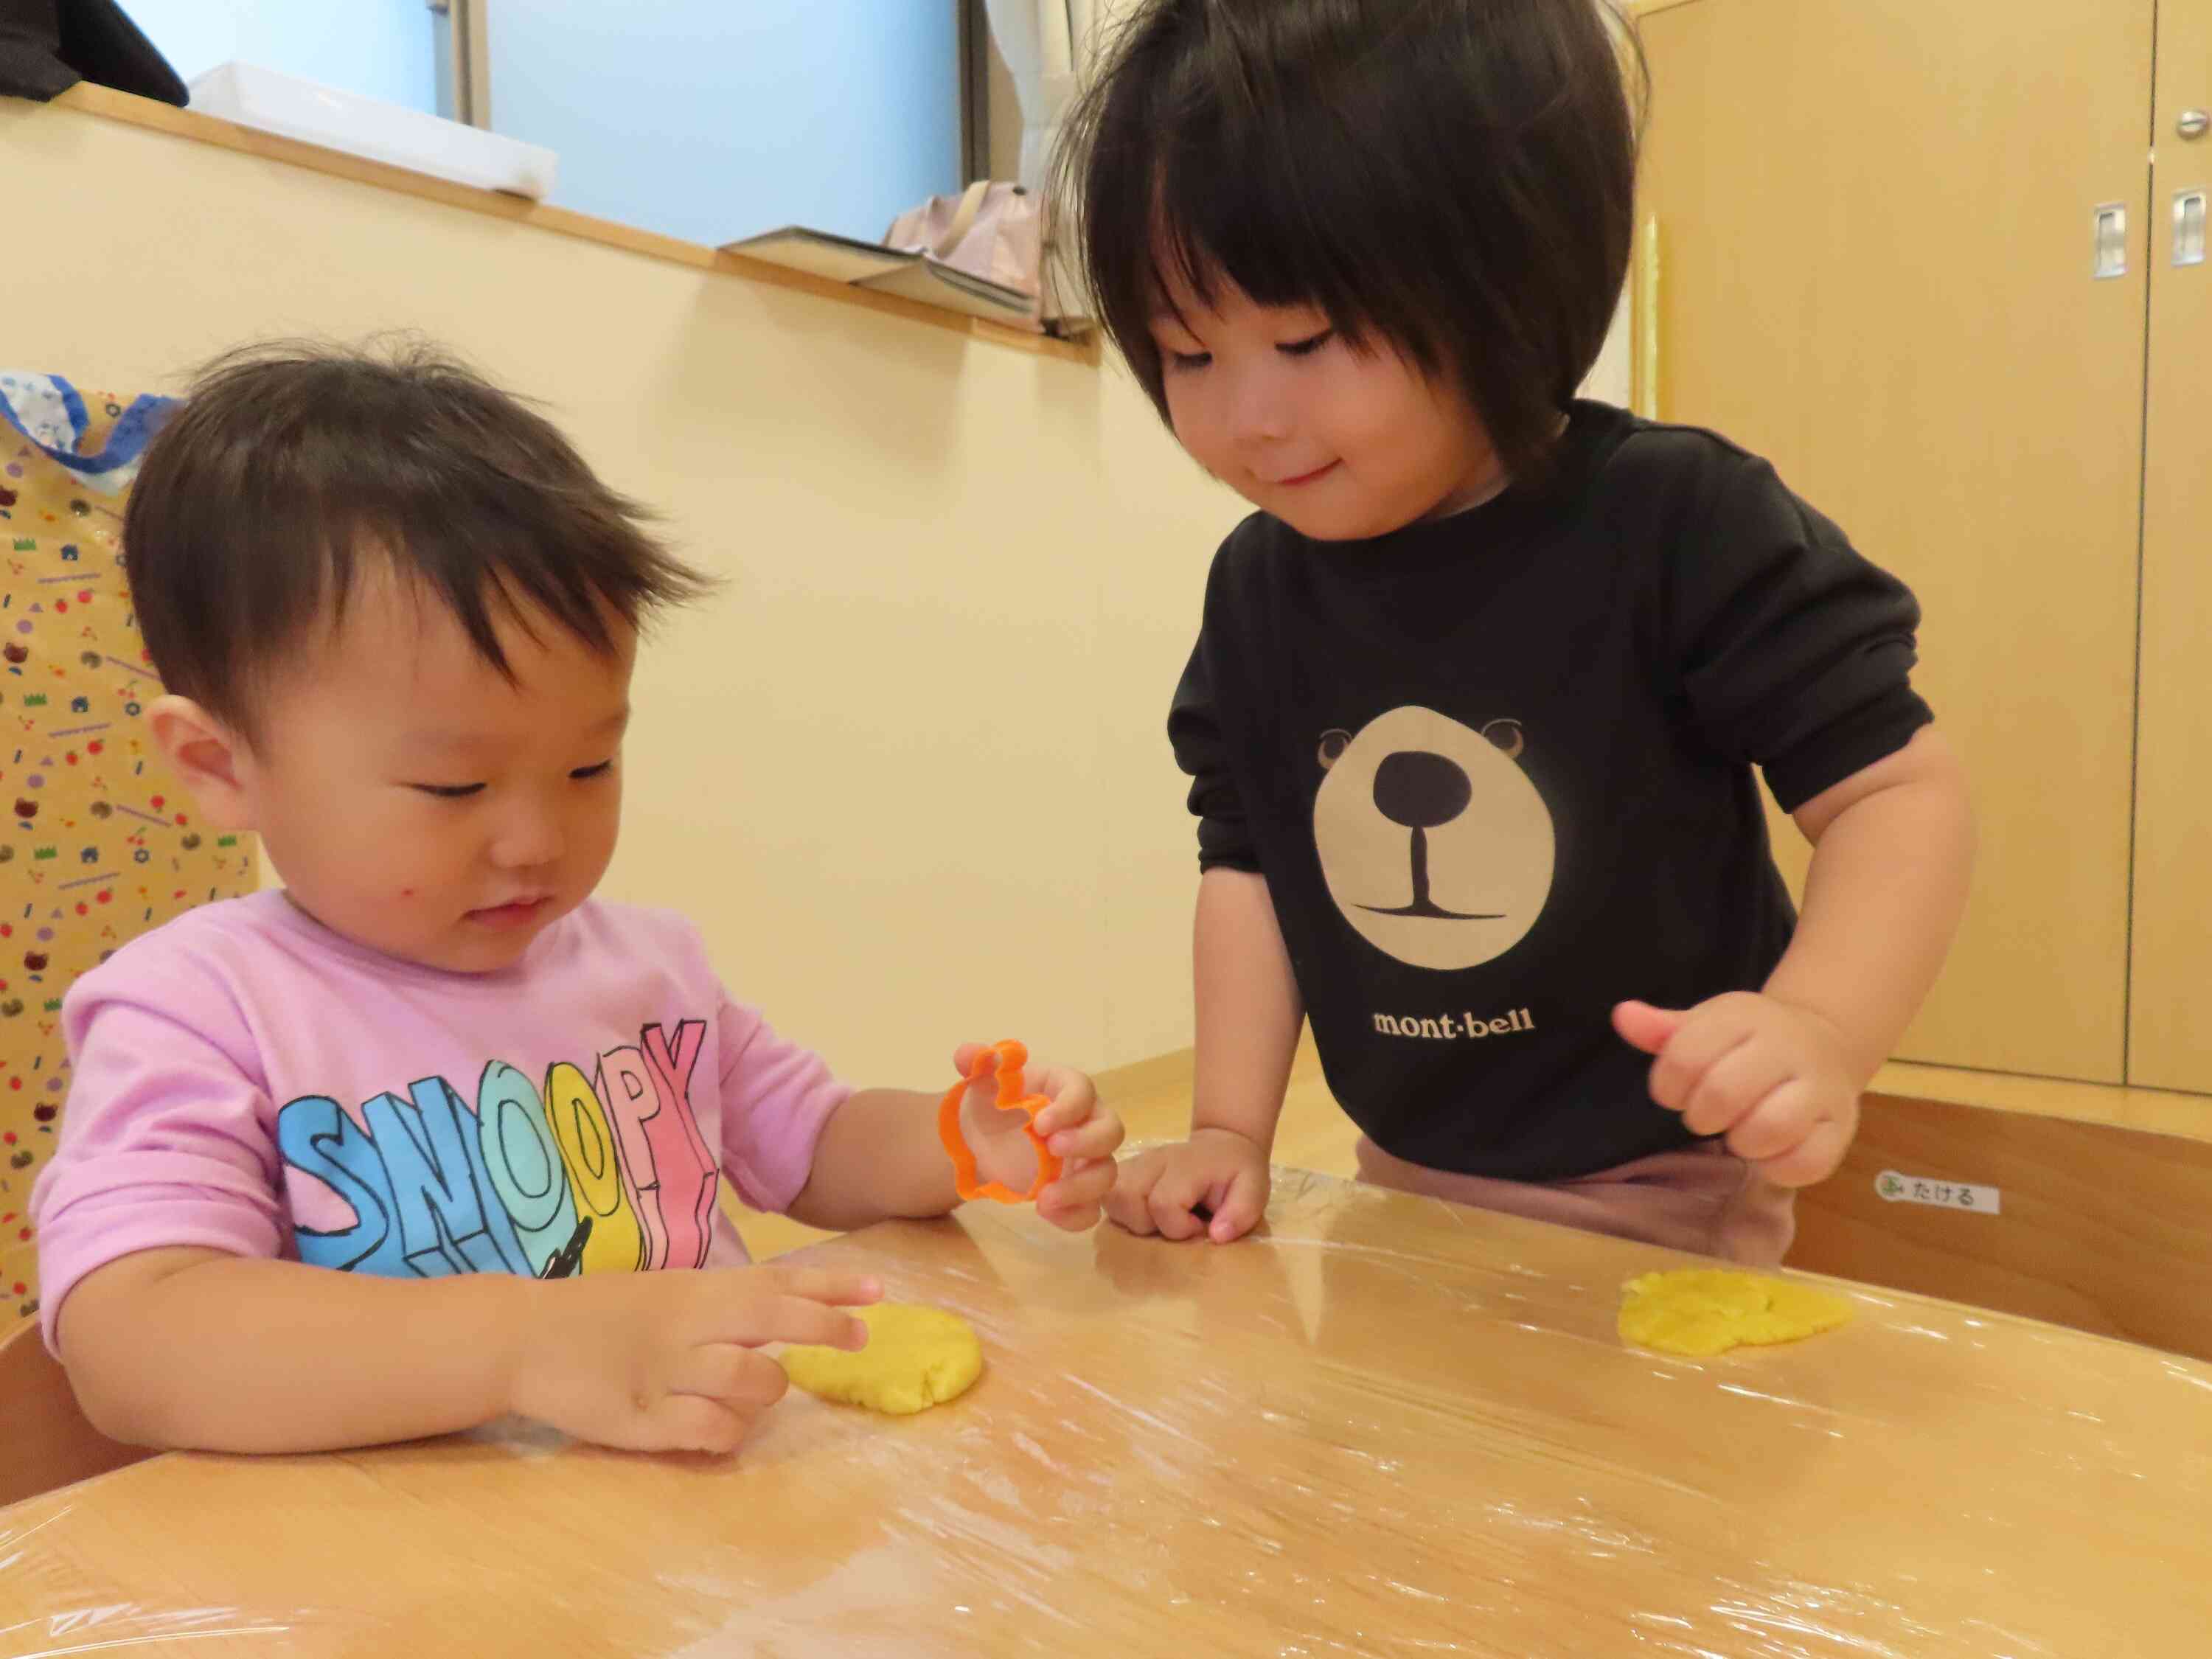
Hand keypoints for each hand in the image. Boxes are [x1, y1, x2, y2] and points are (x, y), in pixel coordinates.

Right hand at [507, 1264, 881, 1453]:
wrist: (524, 1336)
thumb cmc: (602, 1313)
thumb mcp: (668, 1291)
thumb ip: (723, 1300)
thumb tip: (789, 1307)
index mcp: (695, 1290)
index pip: (776, 1280)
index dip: (831, 1285)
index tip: (878, 1291)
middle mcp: (689, 1325)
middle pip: (774, 1321)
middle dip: (825, 1327)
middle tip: (858, 1339)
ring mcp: (668, 1373)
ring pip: (753, 1382)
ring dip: (768, 1390)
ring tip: (750, 1391)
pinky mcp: (645, 1420)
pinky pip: (714, 1432)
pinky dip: (728, 1433)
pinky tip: (714, 1425)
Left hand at [953, 1044, 1123, 1229]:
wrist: (985, 1141)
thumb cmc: (996, 1104)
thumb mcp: (983, 1081)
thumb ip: (978, 1063)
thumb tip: (967, 1054)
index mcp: (1066, 1090)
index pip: (1082, 1090)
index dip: (1068, 1107)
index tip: (1038, 1123)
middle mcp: (1086, 1123)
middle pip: (1111, 1130)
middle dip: (1087, 1142)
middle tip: (1052, 1149)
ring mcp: (1086, 1161)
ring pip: (1106, 1174)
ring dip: (1081, 1187)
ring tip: (1045, 1198)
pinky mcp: (1078, 1193)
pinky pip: (1091, 1209)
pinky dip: (1074, 1216)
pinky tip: (1045, 1213)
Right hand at [1105, 1126, 1270, 1242]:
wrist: (1223, 1147)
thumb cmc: (1238, 1172)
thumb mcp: (1255, 1189)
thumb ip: (1241, 1212)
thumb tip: (1216, 1236)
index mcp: (1185, 1165)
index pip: (1163, 1203)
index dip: (1179, 1227)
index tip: (1199, 1225)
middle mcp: (1154, 1160)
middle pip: (1127, 1199)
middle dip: (1149, 1224)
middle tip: (1176, 1222)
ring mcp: (1136, 1163)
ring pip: (1111, 1197)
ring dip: (1131, 1219)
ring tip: (1158, 1219)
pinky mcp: (1125, 1171)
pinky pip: (1108, 1195)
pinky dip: (1122, 1211)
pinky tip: (1145, 1213)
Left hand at [1613, 992, 1864, 1186]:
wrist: (1824, 1044)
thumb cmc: (1749, 1041)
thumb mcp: (1706, 1025)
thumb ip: (1663, 1029)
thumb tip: (1623, 1016)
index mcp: (1746, 1017)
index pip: (1686, 1055)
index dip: (1668, 1085)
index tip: (1676, 1091)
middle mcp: (1788, 1048)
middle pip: (1723, 1092)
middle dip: (1701, 1115)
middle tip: (1706, 1116)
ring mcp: (1820, 1088)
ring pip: (1770, 1127)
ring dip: (1741, 1141)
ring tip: (1740, 1132)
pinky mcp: (1841, 1127)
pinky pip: (1807, 1162)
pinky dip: (1778, 1167)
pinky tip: (1769, 1152)